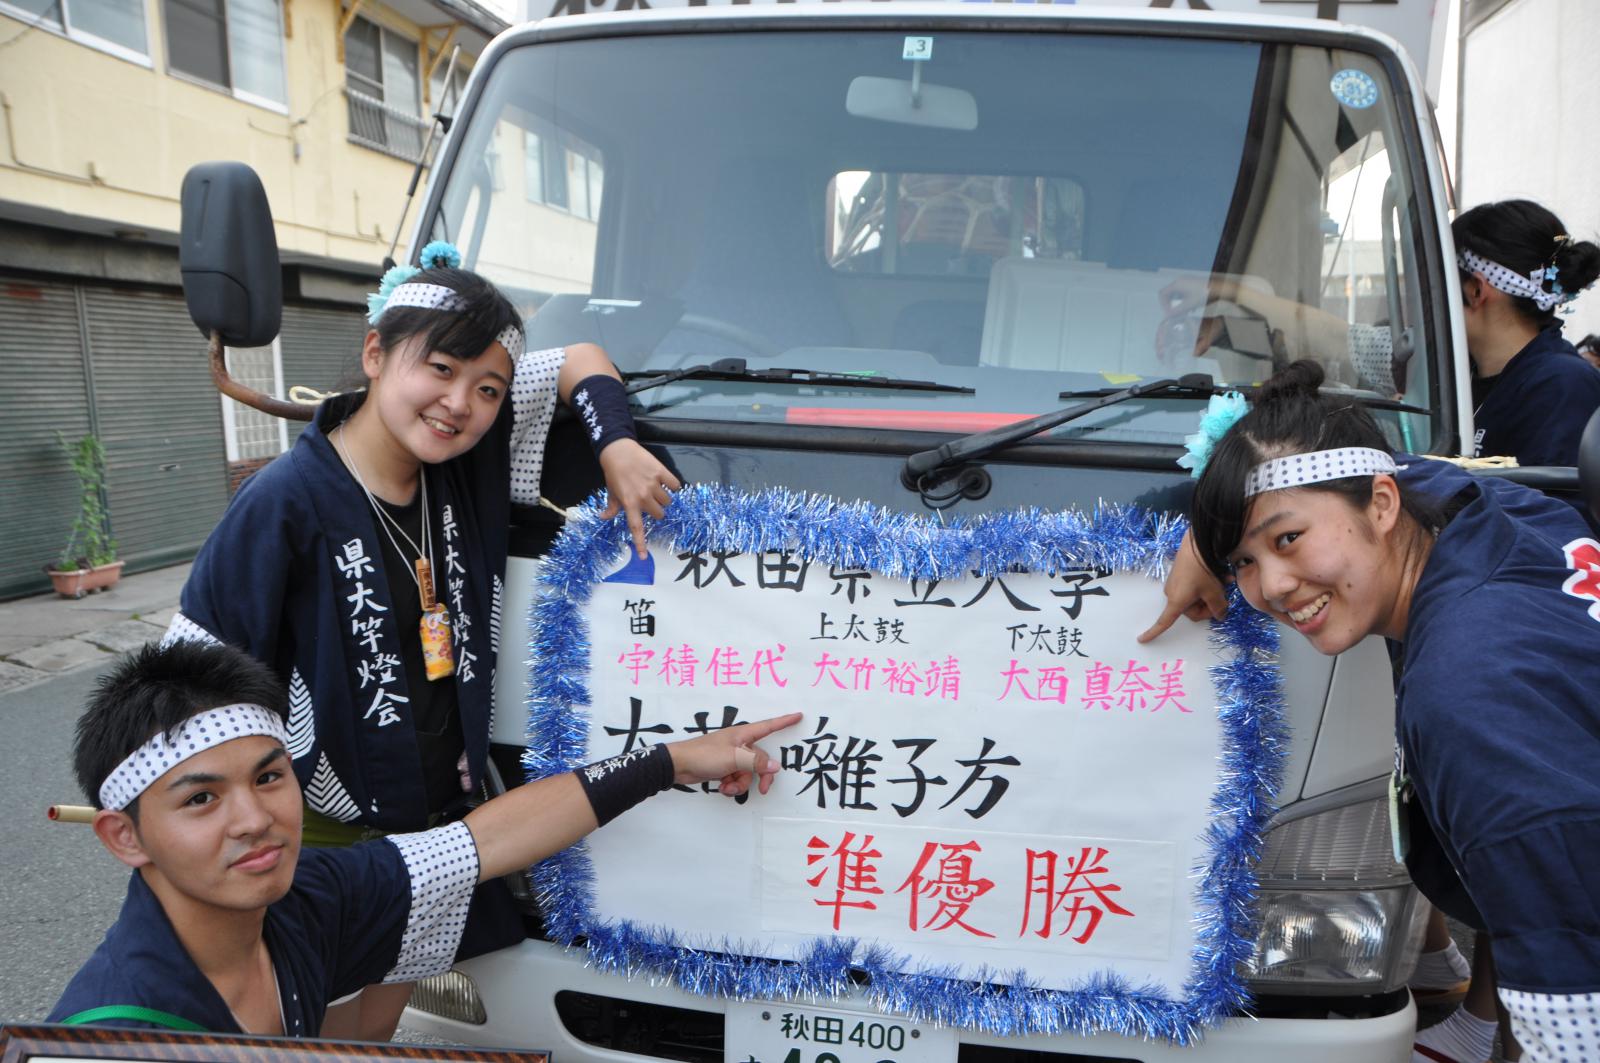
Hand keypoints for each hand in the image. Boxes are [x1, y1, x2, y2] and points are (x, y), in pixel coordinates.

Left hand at [598, 439, 682, 558]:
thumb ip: (612, 507)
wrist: (618, 450)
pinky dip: (672, 485)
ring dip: (664, 498)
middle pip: (659, 514)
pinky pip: (675, 486)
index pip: (636, 528)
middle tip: (649, 500)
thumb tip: (603, 517)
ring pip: (668, 501)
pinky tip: (666, 482)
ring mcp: (653, 485)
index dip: (641, 543)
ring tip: (656, 489)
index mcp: (629, 504)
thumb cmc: (614, 472)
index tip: (644, 557)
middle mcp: (642, 497)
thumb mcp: (611, 492)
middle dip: (656, 510)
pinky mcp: (661, 473)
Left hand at [666, 711, 801, 796]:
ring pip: (748, 773)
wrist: (679, 766)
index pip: (768, 726)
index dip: (784, 722)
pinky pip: (737, 778)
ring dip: (741, 784)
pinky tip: (722, 787)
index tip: (798, 716)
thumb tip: (776, 767)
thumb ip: (757, 762)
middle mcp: (739, 744)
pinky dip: (732, 786)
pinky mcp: (724, 768)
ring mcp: (731, 756)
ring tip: (728, 787)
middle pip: (761, 760)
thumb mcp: (734, 758)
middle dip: (760, 776)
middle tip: (764, 790)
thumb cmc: (705, 755)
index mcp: (743, 734)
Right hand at [1138, 529, 1229, 642]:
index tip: (1141, 640)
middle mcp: (1172, 593)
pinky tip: (1221, 576)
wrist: (1198, 543)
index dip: (1153, 632)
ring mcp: (1175, 583)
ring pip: (1194, 597)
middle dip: (1207, 606)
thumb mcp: (1214, 592)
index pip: (1164, 621)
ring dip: (1209, 593)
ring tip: (1225, 582)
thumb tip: (1220, 615)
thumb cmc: (1203, 570)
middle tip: (1224, 597)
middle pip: (1191, 610)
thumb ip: (1218, 608)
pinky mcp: (1180, 574)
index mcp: (1177, 602)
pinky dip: (1206, 585)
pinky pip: (1193, 587)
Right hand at [1155, 275, 1235, 358]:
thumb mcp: (1189, 305)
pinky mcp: (1193, 284)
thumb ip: (1177, 311)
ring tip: (1184, 312)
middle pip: (1170, 294)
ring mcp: (1187, 282)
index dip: (1163, 304)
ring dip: (1179, 304)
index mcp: (1177, 284)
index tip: (1169, 312)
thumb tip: (1168, 316)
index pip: (1163, 294)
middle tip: (1176, 313)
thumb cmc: (1205, 294)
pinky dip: (1185, 301)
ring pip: (1177, 294)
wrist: (1220, 289)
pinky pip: (1184, 293)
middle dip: (1171, 305)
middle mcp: (1181, 281)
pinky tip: (1192, 308)